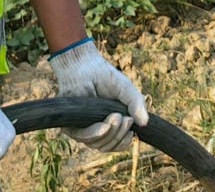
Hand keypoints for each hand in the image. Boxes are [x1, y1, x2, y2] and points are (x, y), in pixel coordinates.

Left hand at [49, 37, 148, 151]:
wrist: (85, 67)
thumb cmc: (105, 78)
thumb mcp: (126, 91)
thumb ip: (137, 105)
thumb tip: (145, 124)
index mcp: (108, 126)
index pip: (116, 145)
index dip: (124, 142)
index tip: (133, 133)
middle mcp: (94, 131)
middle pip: (108, 146)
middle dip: (120, 135)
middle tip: (126, 120)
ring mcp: (82, 130)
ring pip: (97, 144)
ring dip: (111, 133)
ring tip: (116, 117)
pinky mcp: (70, 127)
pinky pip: (84, 137)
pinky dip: (97, 133)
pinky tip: (106, 124)